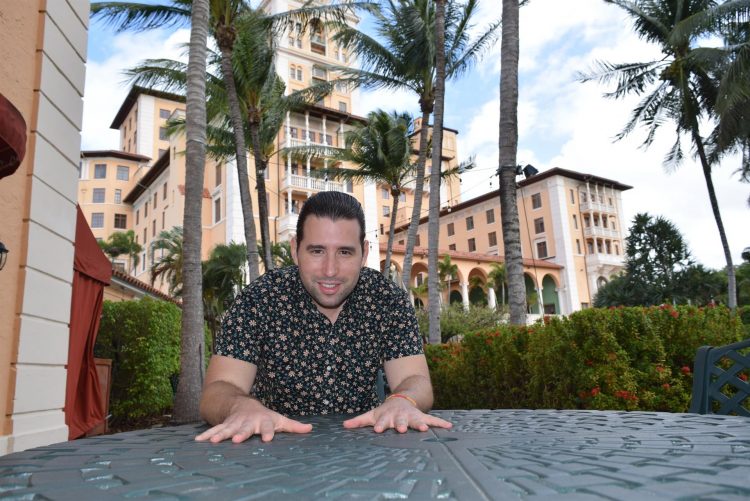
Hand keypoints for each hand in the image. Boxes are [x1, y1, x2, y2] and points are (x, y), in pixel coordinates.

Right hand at [195, 398, 311, 442]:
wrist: (243, 404)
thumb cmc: (264, 416)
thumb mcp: (279, 419)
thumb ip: (293, 426)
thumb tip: (310, 429)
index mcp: (263, 421)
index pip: (268, 427)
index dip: (268, 432)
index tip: (268, 440)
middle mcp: (248, 421)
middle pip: (245, 428)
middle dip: (241, 433)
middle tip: (238, 439)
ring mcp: (235, 423)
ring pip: (228, 429)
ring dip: (221, 435)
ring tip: (214, 442)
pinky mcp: (223, 425)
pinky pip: (214, 430)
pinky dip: (207, 435)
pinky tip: (198, 442)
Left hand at [342, 397, 452, 432]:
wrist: (400, 399)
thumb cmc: (384, 411)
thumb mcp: (372, 414)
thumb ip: (359, 421)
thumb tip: (343, 425)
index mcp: (387, 417)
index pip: (383, 422)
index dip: (381, 425)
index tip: (379, 430)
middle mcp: (400, 416)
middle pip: (400, 421)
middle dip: (400, 425)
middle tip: (401, 429)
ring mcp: (411, 416)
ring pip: (416, 420)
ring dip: (420, 424)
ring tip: (424, 428)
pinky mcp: (421, 417)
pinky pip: (433, 420)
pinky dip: (441, 423)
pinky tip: (449, 427)